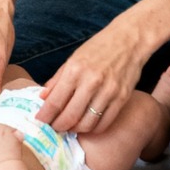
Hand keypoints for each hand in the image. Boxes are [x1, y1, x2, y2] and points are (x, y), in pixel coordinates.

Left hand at [36, 21, 145, 135]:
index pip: (55, 101)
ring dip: (75, 129)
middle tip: (54, 127)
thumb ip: (57, 79)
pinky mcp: (122, 98)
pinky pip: (104, 123)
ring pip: (87, 123)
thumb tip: (42, 97)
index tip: (40, 121)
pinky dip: (93, 129)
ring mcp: (108, 91)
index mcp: (75, 70)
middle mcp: (91, 82)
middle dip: (58, 126)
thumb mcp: (73, 58)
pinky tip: (87, 125)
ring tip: (70, 126)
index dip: (45, 116)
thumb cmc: (99, 47)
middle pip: (70, 116)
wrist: (129, 40)